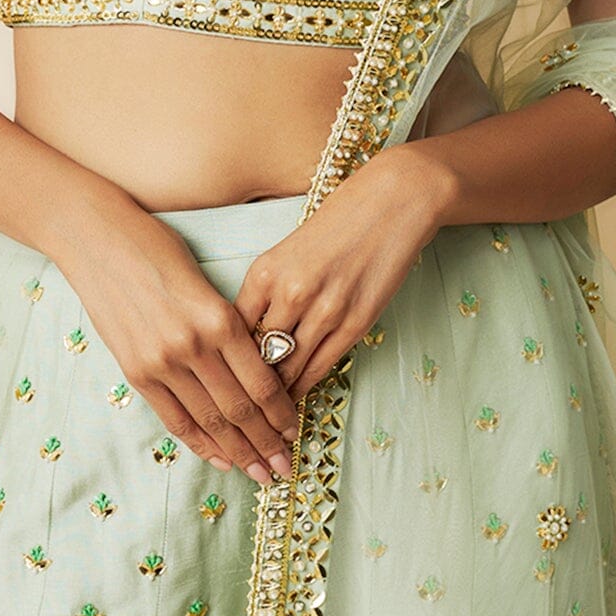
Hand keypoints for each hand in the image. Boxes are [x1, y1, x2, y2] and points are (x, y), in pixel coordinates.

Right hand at [59, 208, 301, 483]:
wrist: (97, 239)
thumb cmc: (157, 248)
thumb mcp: (205, 280)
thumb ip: (228, 326)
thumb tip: (258, 370)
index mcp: (219, 318)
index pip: (262, 383)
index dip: (283, 414)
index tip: (296, 431)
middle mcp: (192, 345)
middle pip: (240, 409)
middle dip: (267, 443)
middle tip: (285, 467)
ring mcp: (161, 362)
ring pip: (209, 421)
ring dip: (238, 452)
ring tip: (260, 472)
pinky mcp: (136, 371)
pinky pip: (174, 419)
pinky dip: (199, 442)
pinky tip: (219, 458)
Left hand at [233, 144, 450, 402]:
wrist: (391, 201)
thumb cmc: (338, 220)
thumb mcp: (288, 249)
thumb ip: (268, 288)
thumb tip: (251, 332)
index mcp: (265, 271)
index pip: (233, 331)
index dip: (227, 360)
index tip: (224, 377)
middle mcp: (290, 293)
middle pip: (258, 356)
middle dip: (249, 385)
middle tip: (240, 407)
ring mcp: (325, 310)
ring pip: (289, 368)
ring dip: (277, 393)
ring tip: (265, 413)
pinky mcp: (356, 322)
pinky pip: (321, 366)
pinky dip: (305, 384)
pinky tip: (295, 396)